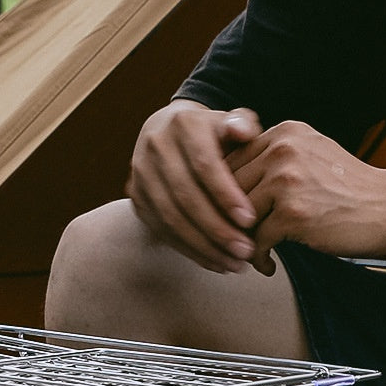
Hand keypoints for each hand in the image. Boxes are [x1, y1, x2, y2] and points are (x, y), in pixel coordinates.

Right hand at [126, 100, 262, 271]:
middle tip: (245, 251)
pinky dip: (189, 250)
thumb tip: (242, 132)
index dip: (226, 195)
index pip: (204, 165)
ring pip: (171, 218)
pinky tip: (215, 262)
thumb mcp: (231, 121)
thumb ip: (243, 124)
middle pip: (185, 197)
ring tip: (234, 264)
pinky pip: (162, 230)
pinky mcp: (136, 198)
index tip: (250, 220)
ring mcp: (141, 175)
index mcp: (183, 125)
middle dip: (217, 229)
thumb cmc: (213, 133)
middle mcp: (155, 147)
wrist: (169, 131)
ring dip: (203, 246)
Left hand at [227, 120, 385, 274]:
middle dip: (227, 220)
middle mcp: (282, 150)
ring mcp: (287, 181)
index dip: (223, 194)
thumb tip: (225, 180)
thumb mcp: (311, 155)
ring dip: (240, 241)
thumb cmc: (350, 188)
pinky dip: (258, 258)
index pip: (231, 161)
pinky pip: (256, 241)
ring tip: (250, 255)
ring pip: (238, 216)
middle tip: (234, 241)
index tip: (228, 216)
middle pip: (228, 189)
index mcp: (284, 133)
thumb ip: (274, 158)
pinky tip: (268, 265)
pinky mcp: (293, 213)